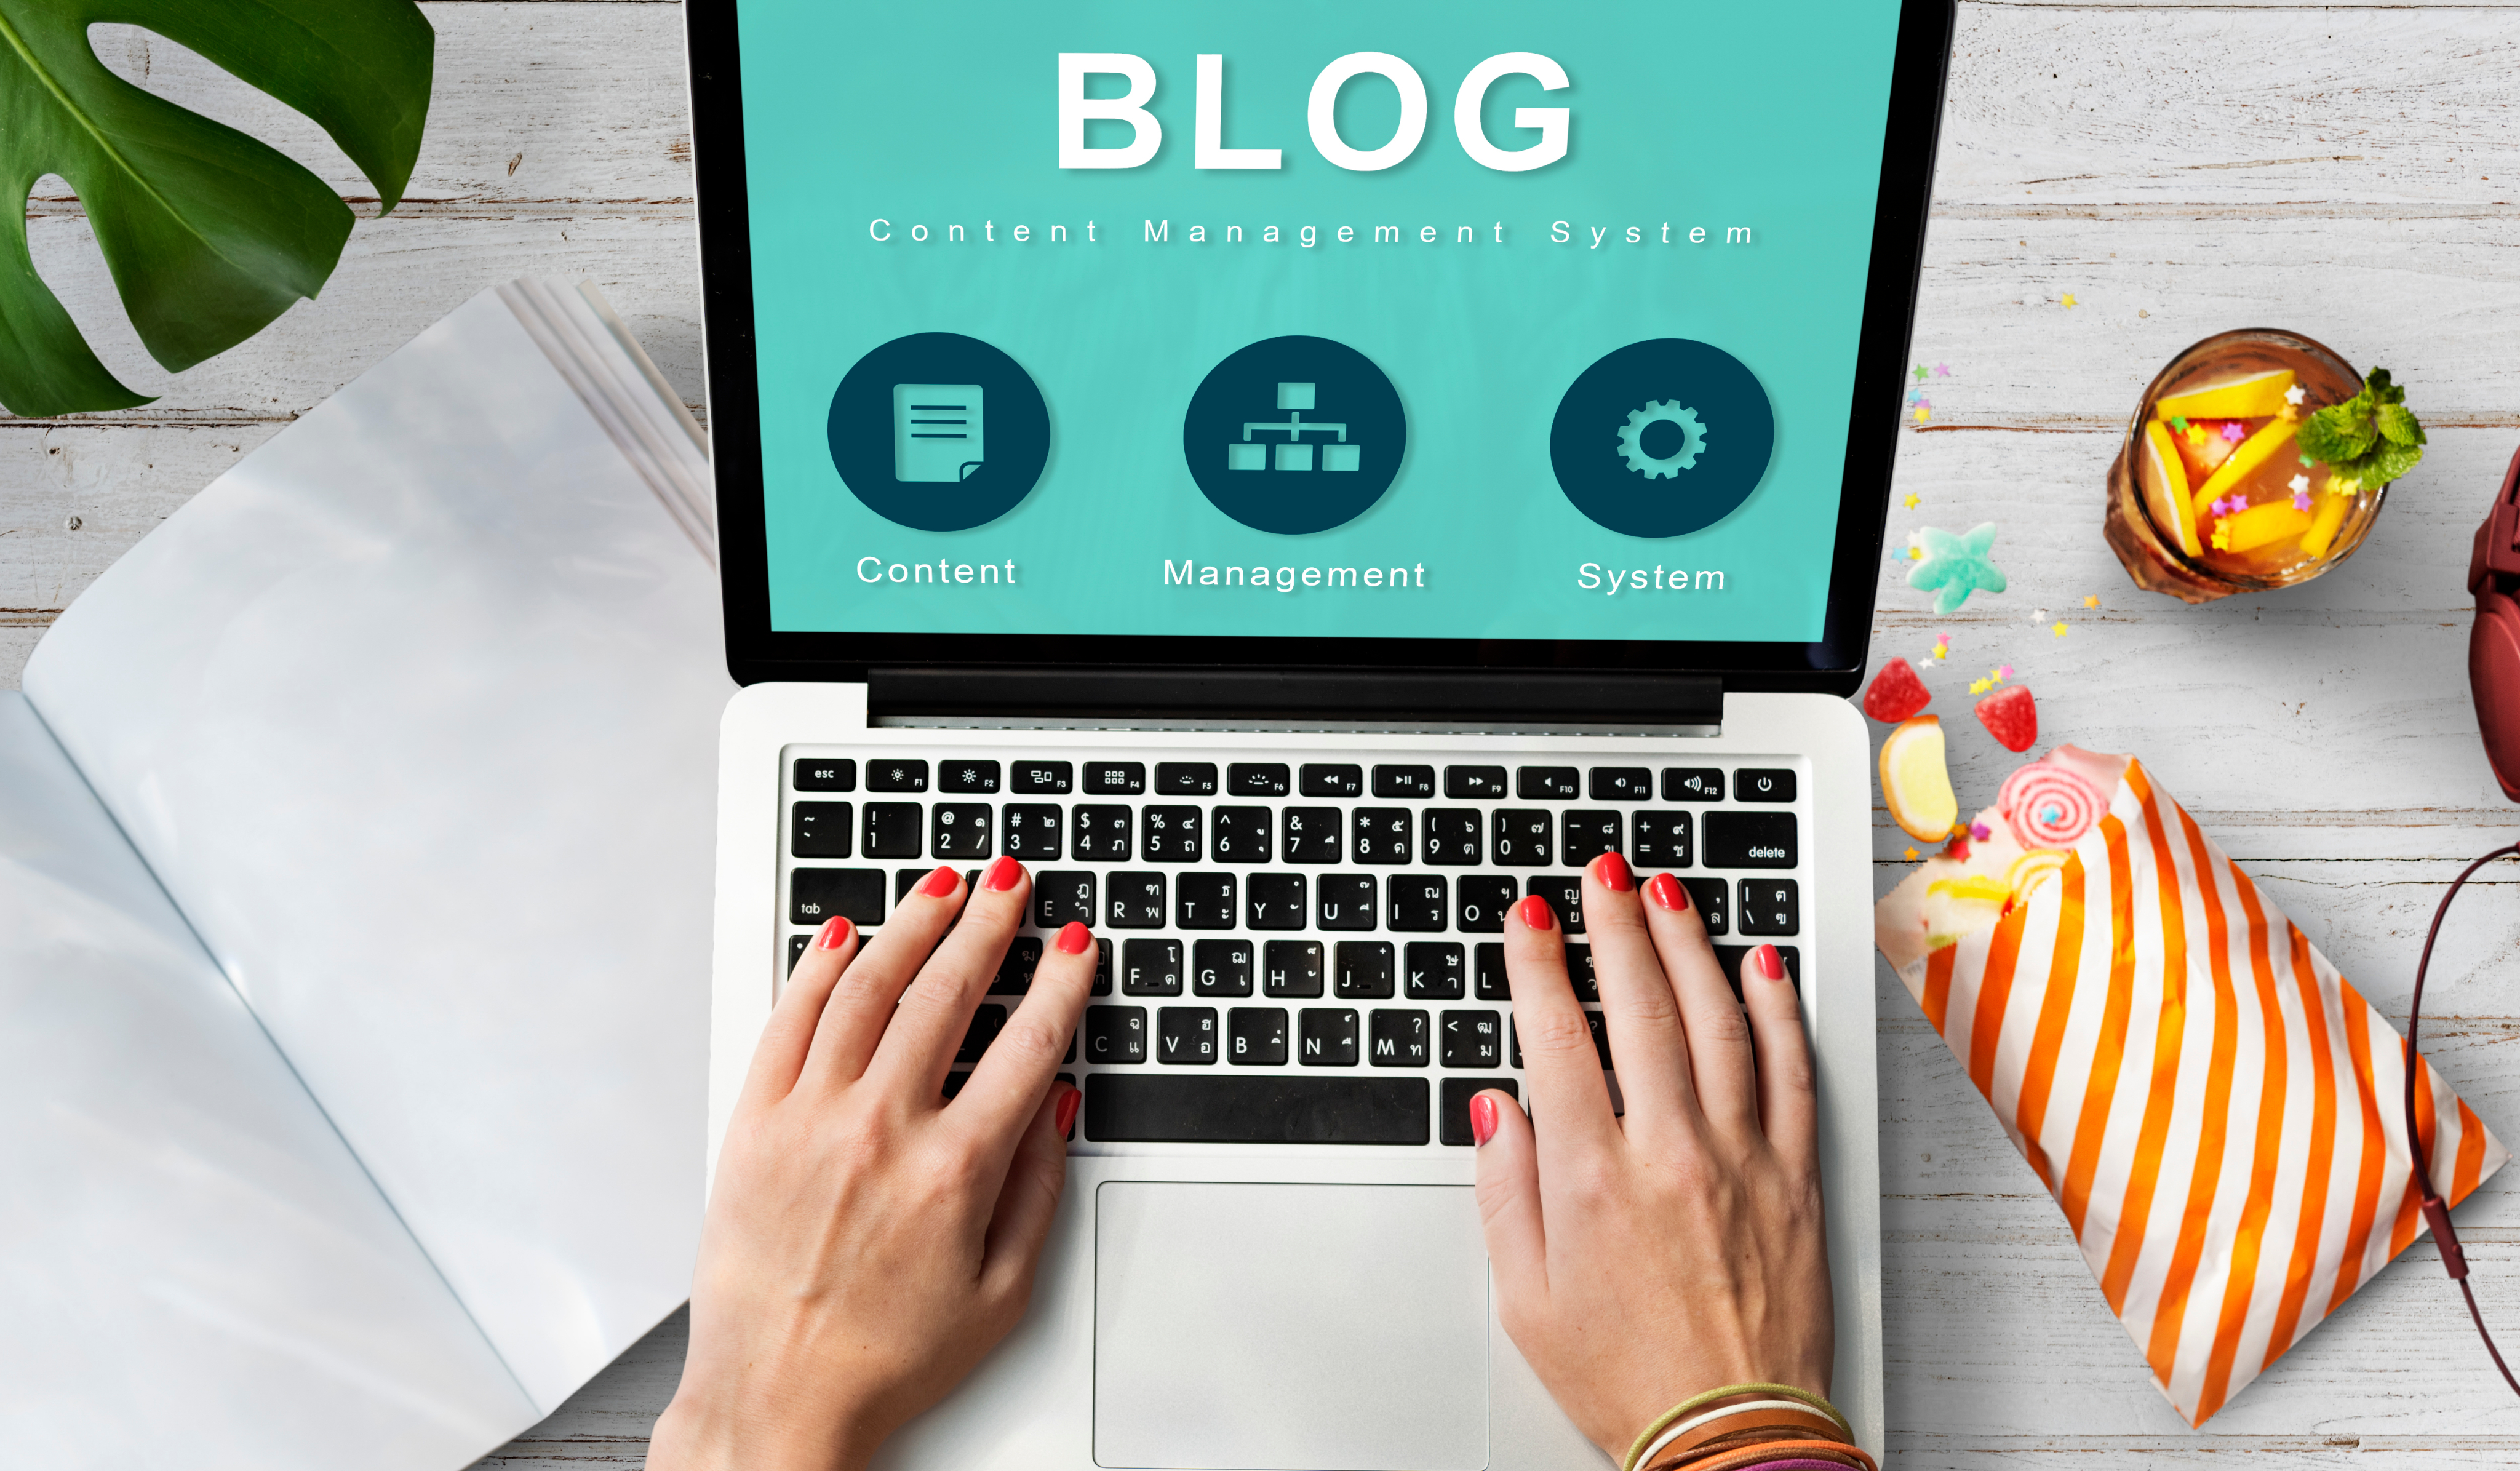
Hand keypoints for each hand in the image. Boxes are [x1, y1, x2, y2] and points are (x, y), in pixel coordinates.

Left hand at [648, 857, 1092, 1470]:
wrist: (776, 1397)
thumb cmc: (887, 1356)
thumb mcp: (1003, 1290)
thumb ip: (1038, 1186)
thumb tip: (1056, 1101)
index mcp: (953, 1171)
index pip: (1026, 1044)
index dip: (1060, 983)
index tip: (1075, 946)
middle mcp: (880, 1131)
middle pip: (947, 992)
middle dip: (989, 923)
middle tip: (1010, 882)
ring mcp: (809, 1120)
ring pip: (867, 988)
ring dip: (912, 924)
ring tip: (942, 885)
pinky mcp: (754, 1125)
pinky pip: (789, 1020)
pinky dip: (819, 968)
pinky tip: (847, 935)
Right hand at [1473, 853, 1831, 1460]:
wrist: (1730, 1439)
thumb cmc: (1626, 1378)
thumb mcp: (1526, 1299)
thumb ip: (1505, 1194)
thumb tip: (1499, 1109)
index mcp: (1592, 1180)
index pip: (1559, 1037)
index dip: (1537, 963)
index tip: (1529, 916)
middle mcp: (1670, 1154)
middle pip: (1642, 1008)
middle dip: (1616, 925)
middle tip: (1604, 873)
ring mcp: (1742, 1160)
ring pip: (1718, 1022)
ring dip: (1690, 946)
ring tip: (1670, 894)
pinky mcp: (1796, 1179)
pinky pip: (1790, 1073)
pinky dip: (1778, 1010)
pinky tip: (1761, 965)